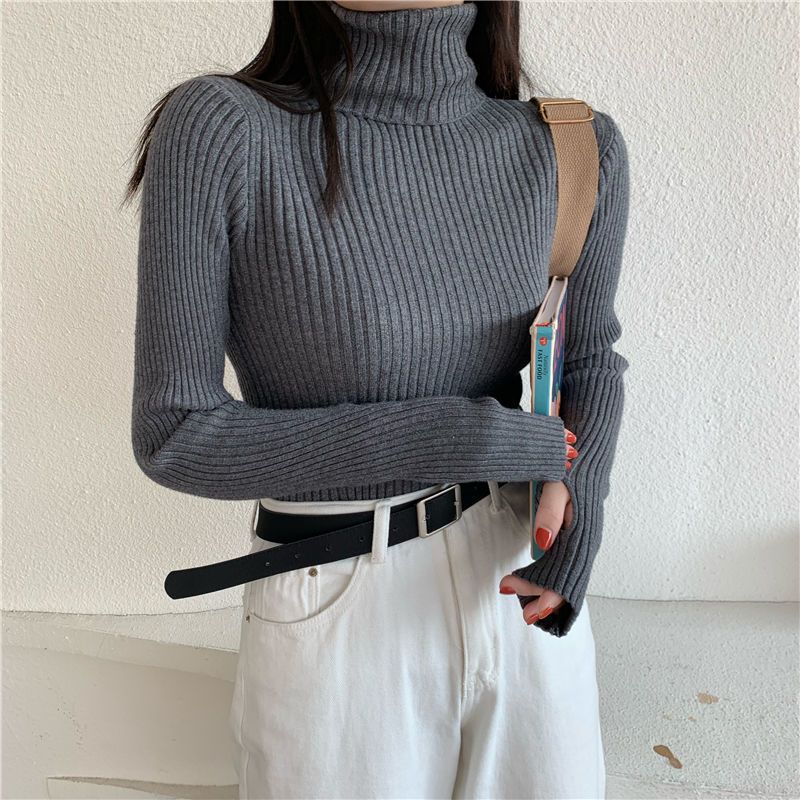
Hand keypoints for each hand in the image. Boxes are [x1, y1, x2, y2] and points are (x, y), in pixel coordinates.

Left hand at [497, 426, 576, 623]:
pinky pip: (571, 561)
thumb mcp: (558, 481)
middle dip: (545, 598)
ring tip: (529, 601)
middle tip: (525, 614)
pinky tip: (544, 579)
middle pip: (568, 579)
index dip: (539, 588)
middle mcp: (588, 538)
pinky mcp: (582, 531)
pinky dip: (556, 575)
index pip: (561, 572)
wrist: (591, 446)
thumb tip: (542, 542)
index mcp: (583, 530)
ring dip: (550, 589)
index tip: (513, 590)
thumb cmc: (573, 463)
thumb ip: (550, 511)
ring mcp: (586, 535)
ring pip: (570, 572)